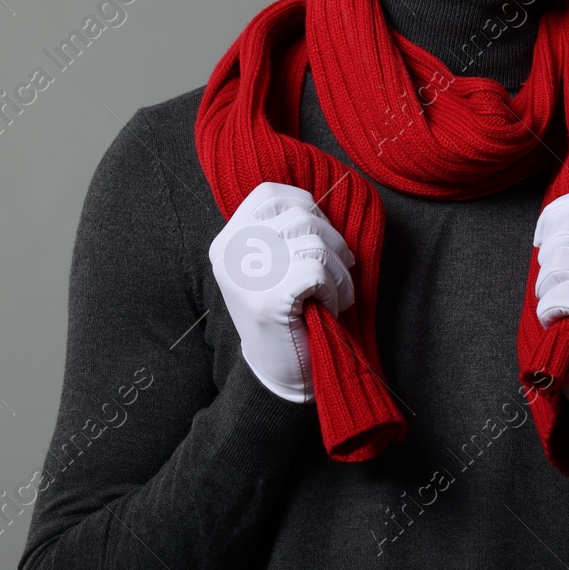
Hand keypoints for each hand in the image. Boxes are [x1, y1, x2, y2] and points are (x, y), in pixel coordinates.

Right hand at [208, 181, 355, 403]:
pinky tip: (329, 305)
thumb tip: (323, 202)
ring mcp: (246, 276)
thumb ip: (283, 232)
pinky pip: (318, 270)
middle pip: (300, 215)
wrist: (279, 375)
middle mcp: (229, 254)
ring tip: (337, 291)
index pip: (269, 194)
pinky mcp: (268, 298)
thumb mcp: (272, 266)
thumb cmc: (286, 315)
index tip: (322, 233)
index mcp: (226, 242)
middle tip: (341, 268)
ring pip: (313, 241)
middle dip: (333, 240)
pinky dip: (335, 287)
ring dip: (339, 269)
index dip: (306, 205)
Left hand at [533, 188, 568, 410]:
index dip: (554, 216)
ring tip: (563, 304)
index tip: (542, 238)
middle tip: (557, 285)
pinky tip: (563, 321)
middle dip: (548, 259)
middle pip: (568, 230)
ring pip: (558, 263)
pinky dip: (548, 311)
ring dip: (546, 288)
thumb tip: (546, 222)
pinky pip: (556, 297)